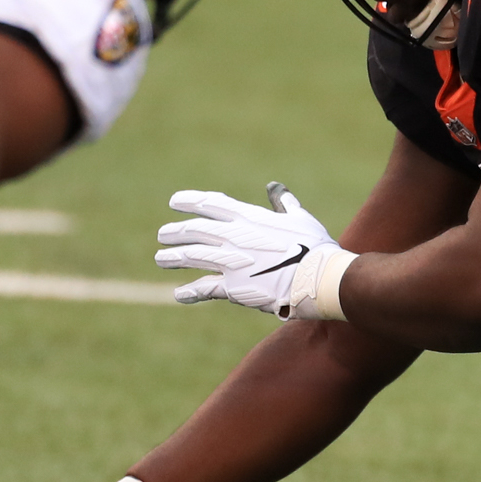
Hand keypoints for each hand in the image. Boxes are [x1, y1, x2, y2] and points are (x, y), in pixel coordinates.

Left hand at [156, 183, 338, 316]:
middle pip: (195, 231)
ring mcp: (231, 262)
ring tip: (161, 257)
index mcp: (249, 218)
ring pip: (193, 256)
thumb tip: (275, 188)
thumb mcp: (299, 218)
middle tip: (163, 234)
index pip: (211, 204)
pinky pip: (204, 288)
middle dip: (176, 231)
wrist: (319, 278)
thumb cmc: (314, 246)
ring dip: (174, 257)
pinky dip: (189, 292)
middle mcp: (234, 237)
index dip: (190, 201)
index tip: (174, 201)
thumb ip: (283, 203)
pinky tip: (179, 294)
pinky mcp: (233, 287)